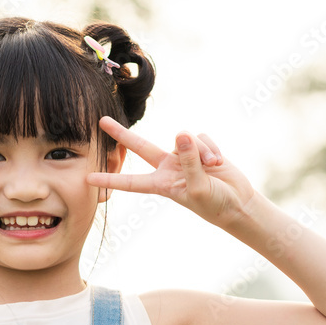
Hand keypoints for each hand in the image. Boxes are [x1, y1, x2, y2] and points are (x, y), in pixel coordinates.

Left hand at [86, 116, 256, 228]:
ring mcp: (183, 156)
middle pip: (140, 147)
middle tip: (101, 121)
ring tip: (212, 168)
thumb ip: (188, 161)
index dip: (109, 180)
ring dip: (200, 151)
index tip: (87, 179)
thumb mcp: (198, 187)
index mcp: (161, 184)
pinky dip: (211, 148)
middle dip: (122, 134)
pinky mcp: (199, 148)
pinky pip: (201, 137)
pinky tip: (218, 162)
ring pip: (184, 139)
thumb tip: (180, 133)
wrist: (238, 202)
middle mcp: (168, 168)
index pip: (130, 182)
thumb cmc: (214, 203)